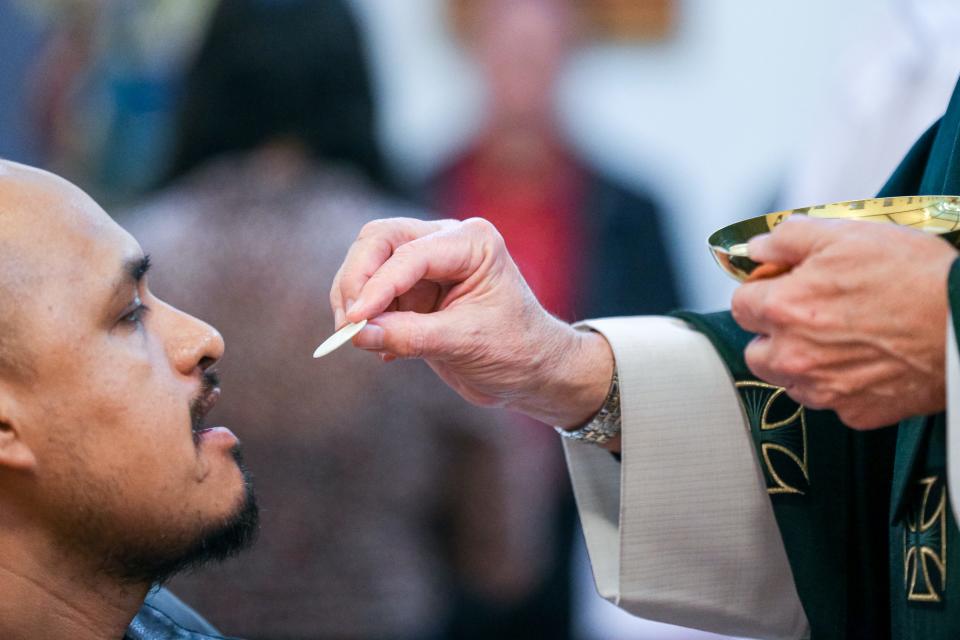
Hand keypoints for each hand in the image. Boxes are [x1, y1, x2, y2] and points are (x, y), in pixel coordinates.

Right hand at [329, 217, 613, 428]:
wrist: (534, 372)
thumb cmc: (516, 351)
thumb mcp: (465, 343)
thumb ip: (410, 336)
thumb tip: (359, 333)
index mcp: (471, 242)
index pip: (409, 255)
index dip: (376, 286)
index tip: (355, 321)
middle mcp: (446, 241)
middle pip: (379, 241)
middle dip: (357, 280)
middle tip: (347, 324)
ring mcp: (427, 263)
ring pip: (368, 263)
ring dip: (355, 299)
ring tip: (358, 337)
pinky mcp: (413, 289)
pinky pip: (373, 292)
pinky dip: (365, 316)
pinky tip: (378, 347)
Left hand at [731, 215, 957, 428]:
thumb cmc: (915, 275)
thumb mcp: (847, 234)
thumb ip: (788, 239)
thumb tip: (757, 248)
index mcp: (784, 309)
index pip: (741, 305)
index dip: (763, 291)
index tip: (784, 287)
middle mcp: (795, 357)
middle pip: (757, 351)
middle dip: (774, 333)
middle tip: (812, 315)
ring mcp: (825, 390)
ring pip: (790, 380)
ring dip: (803, 363)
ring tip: (843, 338)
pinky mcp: (856, 413)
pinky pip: (830, 401)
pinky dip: (841, 385)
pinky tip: (869, 361)